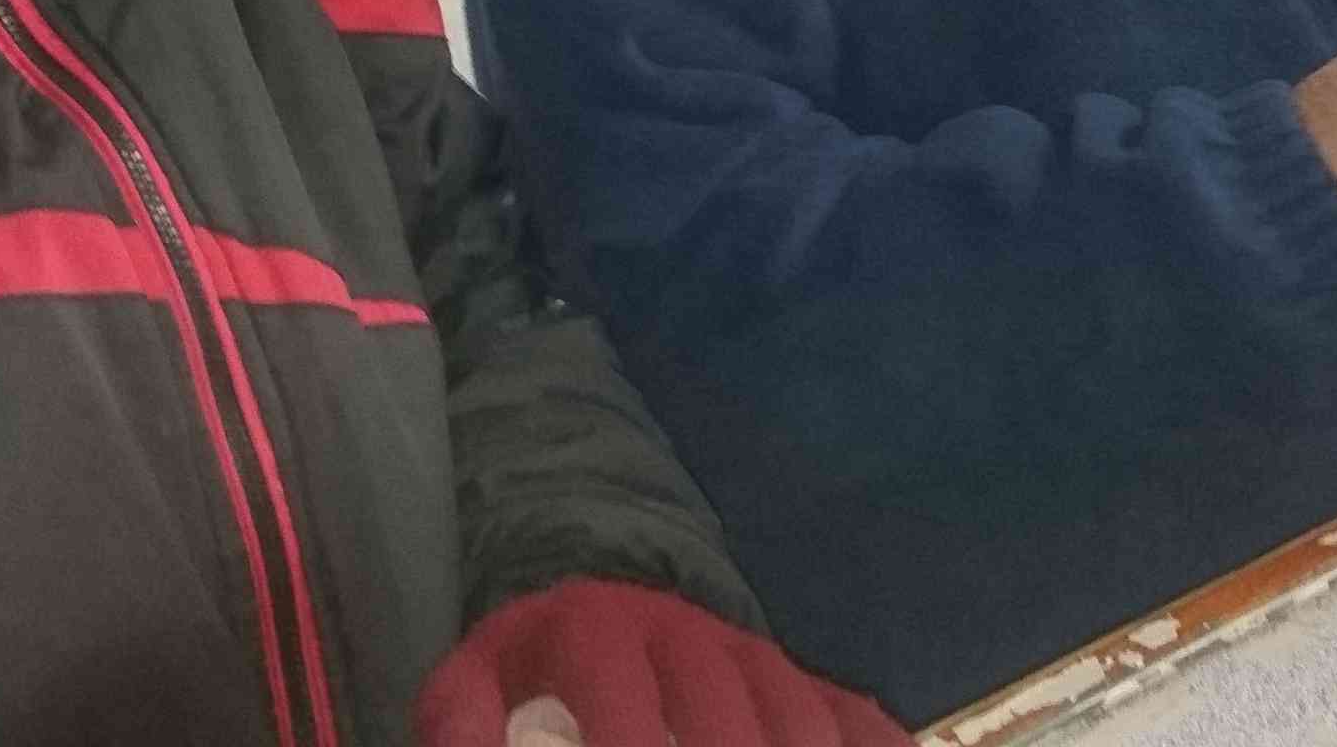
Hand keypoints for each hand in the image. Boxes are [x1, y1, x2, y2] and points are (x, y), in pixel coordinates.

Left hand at [415, 579, 910, 746]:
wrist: (606, 604)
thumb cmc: (534, 668)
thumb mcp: (474, 684)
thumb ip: (461, 726)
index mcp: (599, 630)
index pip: (622, 706)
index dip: (629, 744)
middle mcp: (693, 637)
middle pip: (729, 722)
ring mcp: (763, 660)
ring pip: (803, 725)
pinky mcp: (815, 687)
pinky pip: (863, 723)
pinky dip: (876, 743)